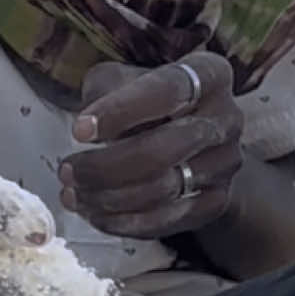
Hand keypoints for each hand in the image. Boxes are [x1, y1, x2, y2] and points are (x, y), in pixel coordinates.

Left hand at [59, 51, 243, 240]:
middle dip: (105, 166)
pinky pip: (167, 220)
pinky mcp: (217, 201)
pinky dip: (124, 221)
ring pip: (162, 190)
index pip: (166, 91)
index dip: (120, 111)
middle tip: (67, 170)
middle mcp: (226, 118)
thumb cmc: (150, 103)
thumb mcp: (125, 79)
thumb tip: (88, 127)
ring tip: (72, 194)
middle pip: (163, 150)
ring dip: (108, 198)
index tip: (79, 130)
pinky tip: (95, 213)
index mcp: (208, 74)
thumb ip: (105, 90)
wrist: (195, 141)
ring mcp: (226, 163)